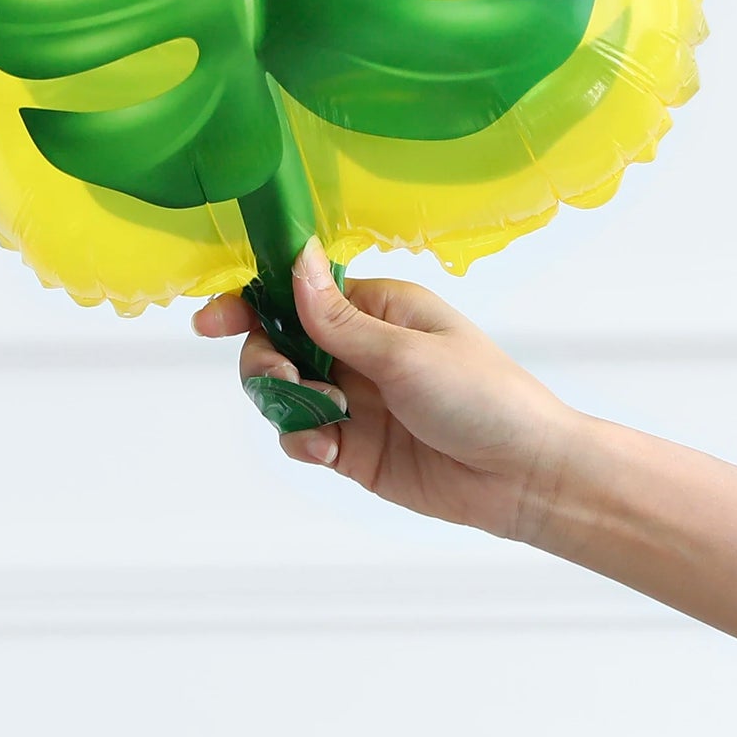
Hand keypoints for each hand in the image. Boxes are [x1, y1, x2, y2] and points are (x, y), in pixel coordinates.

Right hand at [192, 237, 582, 544]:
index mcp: (378, 309)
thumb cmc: (484, 397)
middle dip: (266, 362)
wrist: (524, 478)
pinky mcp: (354, 448)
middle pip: (280, 344)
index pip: (300, 294)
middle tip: (280, 382)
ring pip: (285, 394)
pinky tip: (326, 450)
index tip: (212, 320)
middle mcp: (360, 349)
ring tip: (317, 420)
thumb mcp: (406, 353)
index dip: (252, 302)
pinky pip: (303, 437)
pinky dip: (302, 441)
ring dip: (284, 405)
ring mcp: (355, 400)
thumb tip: (294, 258)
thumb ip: (337, 319)